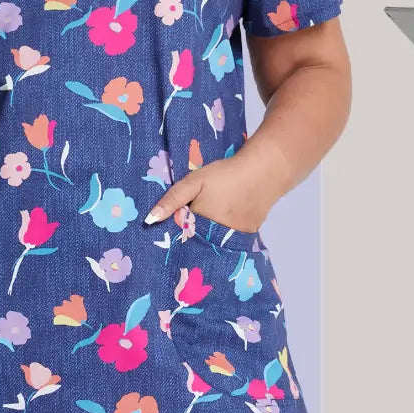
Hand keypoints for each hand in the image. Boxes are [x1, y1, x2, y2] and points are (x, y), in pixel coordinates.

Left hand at [143, 155, 270, 231]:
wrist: (264, 170)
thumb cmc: (225, 175)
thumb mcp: (194, 182)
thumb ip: (172, 200)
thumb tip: (148, 221)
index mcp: (202, 226)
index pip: (182, 237)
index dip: (177, 232)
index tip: (173, 227)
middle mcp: (219, 238)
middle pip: (200, 242)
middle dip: (193, 236)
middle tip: (195, 220)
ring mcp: (236, 238)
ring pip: (216, 241)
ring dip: (211, 235)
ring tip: (211, 219)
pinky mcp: (250, 233)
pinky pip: (232, 238)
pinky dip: (227, 232)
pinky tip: (228, 218)